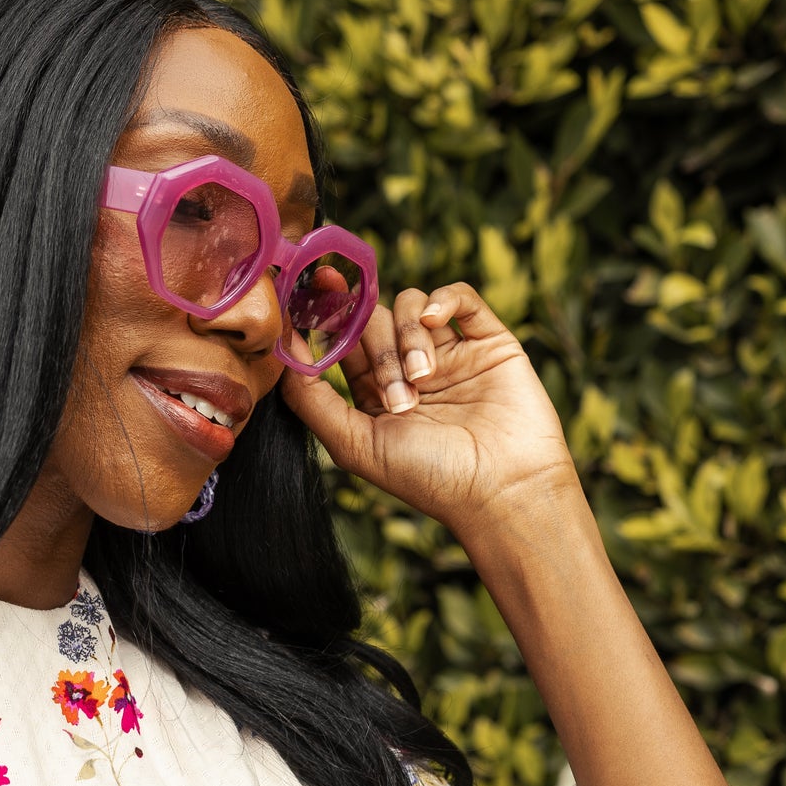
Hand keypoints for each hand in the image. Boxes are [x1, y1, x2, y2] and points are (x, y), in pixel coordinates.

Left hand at [281, 281, 579, 537]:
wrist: (503, 489)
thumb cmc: (429, 477)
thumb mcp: (354, 443)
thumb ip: (312, 399)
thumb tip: (283, 348)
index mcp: (373, 393)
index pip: (342, 342)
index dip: (326, 324)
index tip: (309, 306)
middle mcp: (408, 369)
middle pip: (373, 321)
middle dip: (378, 350)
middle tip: (400, 395)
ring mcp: (449, 352)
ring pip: (410, 305)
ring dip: (407, 336)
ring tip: (423, 380)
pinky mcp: (488, 341)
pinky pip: (459, 296)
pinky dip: (442, 299)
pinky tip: (436, 321)